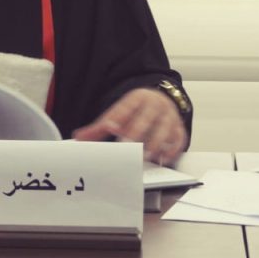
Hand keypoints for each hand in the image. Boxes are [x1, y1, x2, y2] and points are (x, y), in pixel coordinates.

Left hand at [71, 88, 187, 164]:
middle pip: (145, 118)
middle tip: (127, 145)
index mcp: (137, 98)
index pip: (125, 108)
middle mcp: (154, 106)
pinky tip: (163, 159)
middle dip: (136, 132)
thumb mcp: (119, 112)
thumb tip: (79, 137)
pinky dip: (172, 149)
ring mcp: (168, 117)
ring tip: (145, 155)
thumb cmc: (136, 110)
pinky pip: (178, 139)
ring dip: (155, 143)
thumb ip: (99, 126)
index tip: (109, 127)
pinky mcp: (178, 129)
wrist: (161, 100)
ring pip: (163, 129)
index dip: (117, 118)